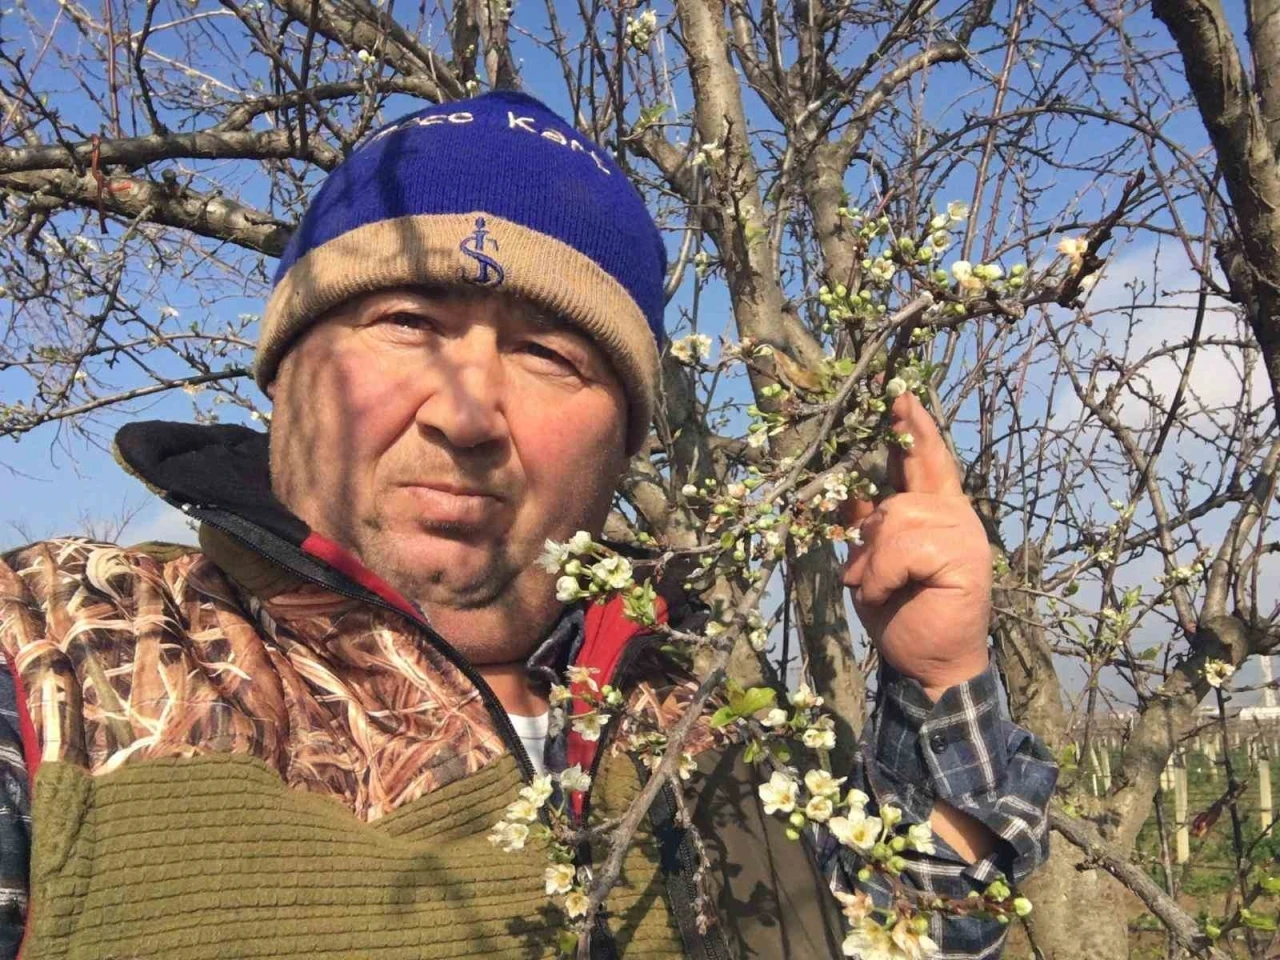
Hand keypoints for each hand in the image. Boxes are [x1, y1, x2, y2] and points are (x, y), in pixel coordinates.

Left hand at [841, 393, 991, 699]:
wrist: (930, 664)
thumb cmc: (902, 610)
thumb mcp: (871, 559)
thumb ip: (866, 523)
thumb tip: (840, 494)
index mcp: (934, 506)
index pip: (923, 454)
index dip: (910, 423)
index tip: (895, 390)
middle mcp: (953, 511)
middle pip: (901, 484)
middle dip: (873, 529)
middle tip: (868, 573)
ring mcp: (962, 531)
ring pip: (893, 518)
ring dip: (872, 563)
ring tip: (879, 590)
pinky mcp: (963, 556)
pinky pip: (901, 548)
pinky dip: (882, 575)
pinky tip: (891, 594)